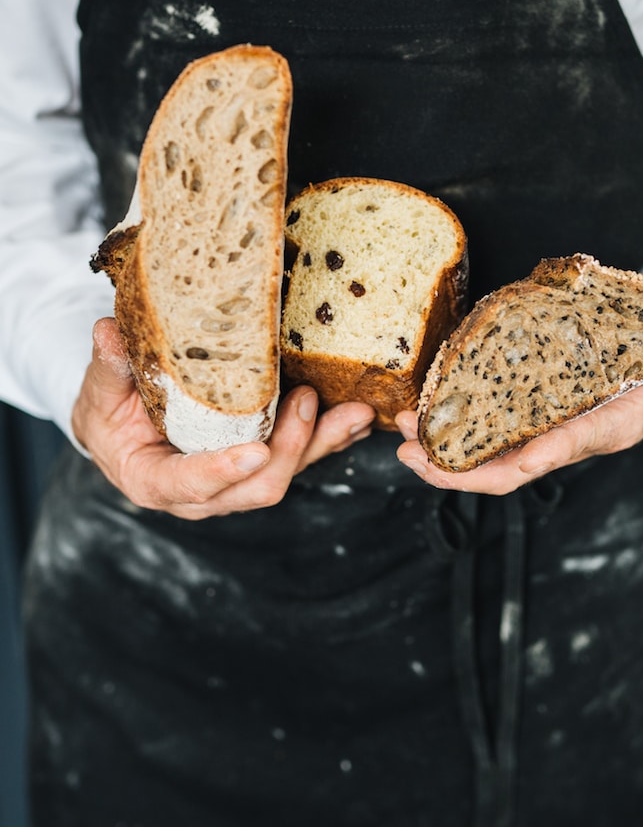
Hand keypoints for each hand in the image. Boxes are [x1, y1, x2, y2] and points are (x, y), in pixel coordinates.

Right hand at [72, 318, 375, 518]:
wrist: (123, 428)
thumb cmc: (111, 414)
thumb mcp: (100, 393)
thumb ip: (109, 368)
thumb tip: (106, 333)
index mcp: (157, 482)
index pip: (192, 486)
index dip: (224, 472)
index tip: (254, 451)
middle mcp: (206, 493)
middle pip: (258, 486)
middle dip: (291, 448)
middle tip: (307, 400)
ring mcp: (238, 482)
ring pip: (290, 473)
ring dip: (325, 444)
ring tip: (355, 413)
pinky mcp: (262, 464)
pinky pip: (302, 457)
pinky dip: (331, 438)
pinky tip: (358, 419)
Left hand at [395, 292, 642, 494]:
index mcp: (607, 425)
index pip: (573, 444)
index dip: (546, 454)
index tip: (520, 461)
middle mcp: (567, 436)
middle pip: (509, 467)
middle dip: (458, 468)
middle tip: (411, 451)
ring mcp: (542, 427)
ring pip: (486, 453)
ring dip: (441, 449)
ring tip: (401, 433)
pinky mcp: (526, 409)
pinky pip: (482, 427)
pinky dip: (450, 425)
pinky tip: (420, 410)